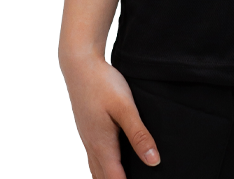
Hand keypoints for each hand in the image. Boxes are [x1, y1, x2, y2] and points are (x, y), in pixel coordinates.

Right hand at [61, 51, 159, 177]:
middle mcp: (92, 145)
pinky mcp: (88, 129)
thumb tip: (153, 160)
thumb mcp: (125, 108)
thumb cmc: (102, 84)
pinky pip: (95, 156)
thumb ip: (139, 134)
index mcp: (102, 145)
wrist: (80, 65)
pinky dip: (105, 165)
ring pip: (97, 168)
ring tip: (124, 176)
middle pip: (104, 178)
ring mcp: (88, 138)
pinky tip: (114, 159)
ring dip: (110, 176)